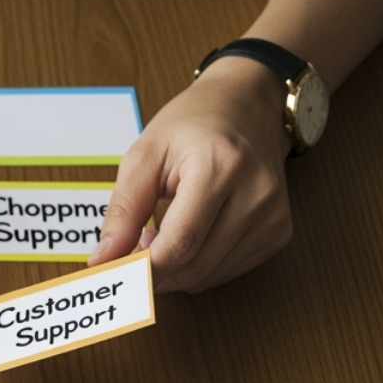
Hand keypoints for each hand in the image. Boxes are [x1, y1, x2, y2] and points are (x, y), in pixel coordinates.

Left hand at [88, 55, 292, 293]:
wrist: (248, 106)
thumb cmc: (193, 124)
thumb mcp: (144, 156)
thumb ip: (123, 211)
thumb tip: (103, 260)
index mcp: (221, 167)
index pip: (179, 243)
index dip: (142, 269)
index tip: (112, 275)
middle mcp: (256, 194)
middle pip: (194, 266)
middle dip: (153, 271)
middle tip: (130, 249)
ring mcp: (273, 216)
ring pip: (208, 276)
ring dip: (173, 269)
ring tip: (159, 233)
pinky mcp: (279, 232)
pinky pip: (225, 271)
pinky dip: (196, 266)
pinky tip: (188, 236)